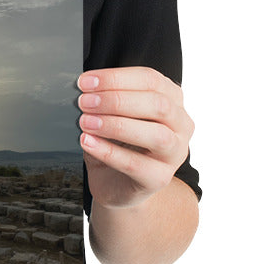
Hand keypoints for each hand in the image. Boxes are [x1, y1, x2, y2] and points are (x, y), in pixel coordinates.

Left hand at [77, 67, 193, 209]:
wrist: (117, 185)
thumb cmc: (118, 144)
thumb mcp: (112, 116)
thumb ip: (106, 101)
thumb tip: (83, 89)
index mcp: (172, 101)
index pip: (150, 79)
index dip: (116, 78)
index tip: (85, 82)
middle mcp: (180, 125)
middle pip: (157, 104)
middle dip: (116, 100)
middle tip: (84, 102)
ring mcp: (174, 153)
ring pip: (156, 135)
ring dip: (116, 125)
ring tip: (86, 123)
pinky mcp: (159, 178)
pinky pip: (135, 164)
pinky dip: (108, 151)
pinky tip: (87, 142)